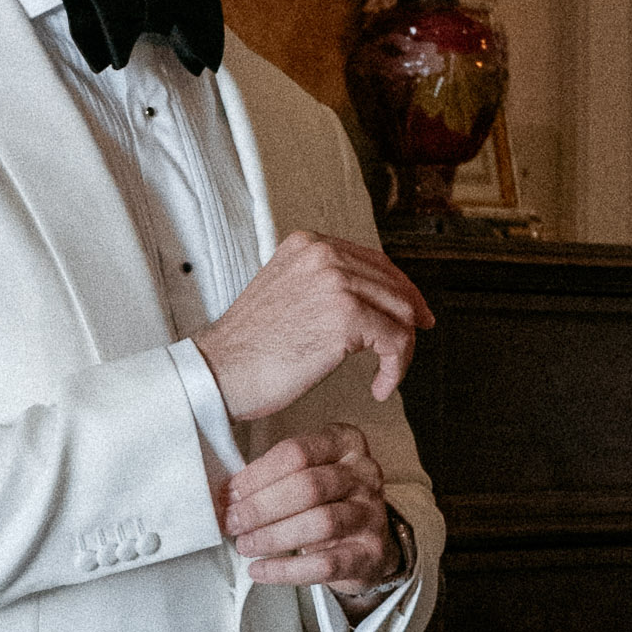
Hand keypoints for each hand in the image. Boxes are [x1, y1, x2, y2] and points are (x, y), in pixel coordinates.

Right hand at [195, 228, 431, 415]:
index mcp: (308, 244)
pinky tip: (380, 386)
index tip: (412, 312)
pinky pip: (396, 342)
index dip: (399, 288)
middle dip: (408, 318)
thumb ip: (321, 286)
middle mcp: (324, 255)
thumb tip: (368, 301)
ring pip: (400, 313)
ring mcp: (337, 283)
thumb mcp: (284, 292)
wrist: (220, 372)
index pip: (373, 260)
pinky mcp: (347, 318)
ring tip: (387, 375)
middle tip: (411, 343)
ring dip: (400, 350)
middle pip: (393, 283)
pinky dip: (396, 369)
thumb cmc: (247, 348)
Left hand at [219, 424, 398, 587]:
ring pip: (320, 523)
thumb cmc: (327, 501)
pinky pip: (325, 564)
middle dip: (261, 507)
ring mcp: (371, 514)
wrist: (368, 543)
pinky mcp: (370, 553)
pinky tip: (260, 569)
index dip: (257, 475)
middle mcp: (364, 475)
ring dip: (273, 536)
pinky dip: (286, 570)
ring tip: (245, 545)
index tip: (231, 493)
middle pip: (308, 486)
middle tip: (233, 522)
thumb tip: (227, 495)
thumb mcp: (307, 474)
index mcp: (345, 443)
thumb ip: (273, 476)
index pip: (296, 452)